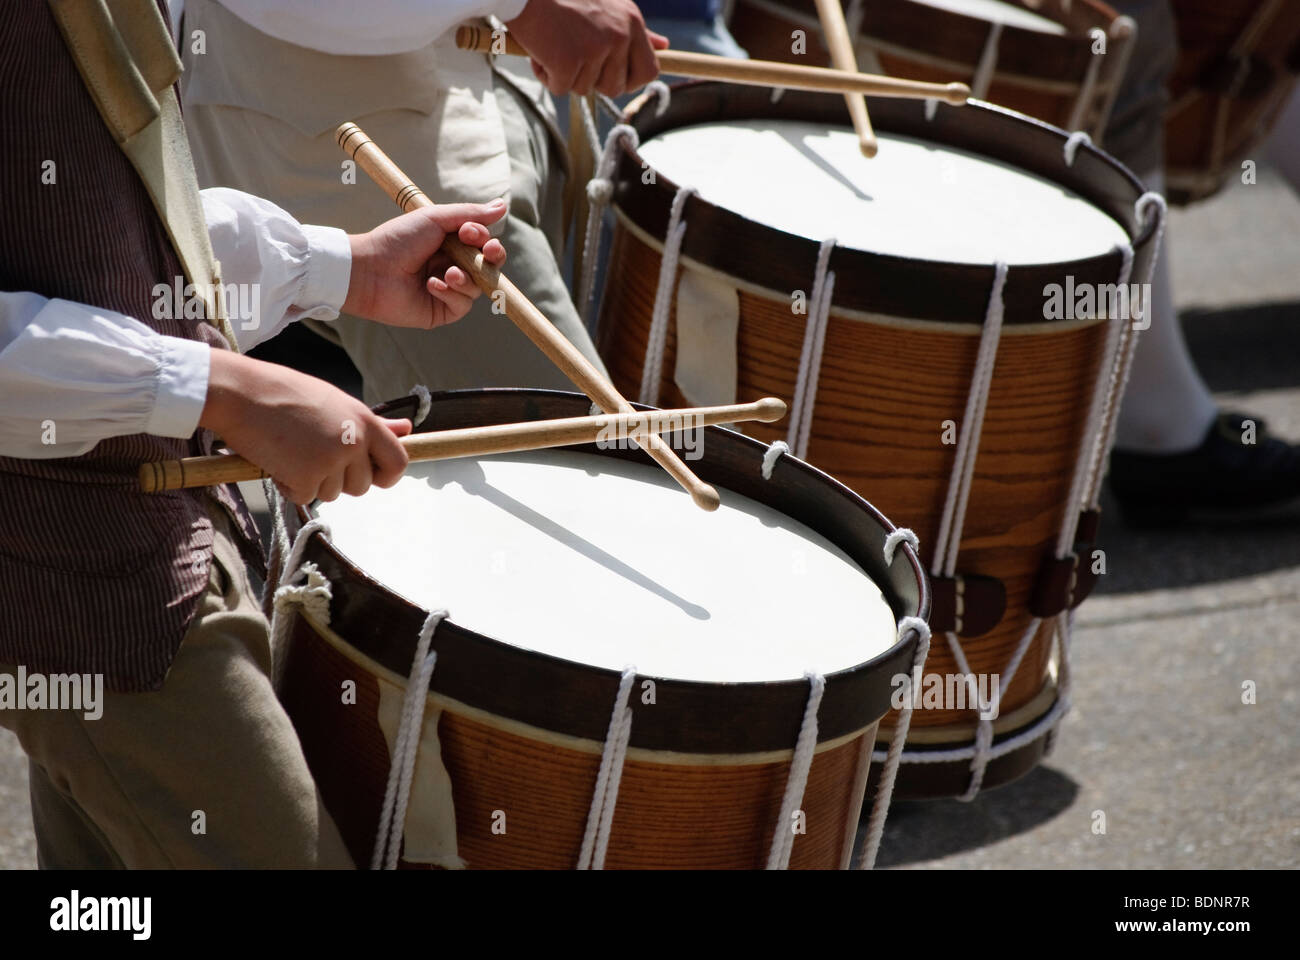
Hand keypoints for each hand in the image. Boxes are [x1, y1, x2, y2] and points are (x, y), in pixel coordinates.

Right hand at [201, 350, 410, 503]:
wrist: (242, 393)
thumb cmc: (287, 394)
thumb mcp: (337, 403)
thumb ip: (373, 424)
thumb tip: (407, 430)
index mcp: (365, 421)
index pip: (398, 461)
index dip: (388, 475)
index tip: (374, 477)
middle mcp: (353, 442)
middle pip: (362, 486)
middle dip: (340, 480)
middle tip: (312, 455)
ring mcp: (330, 461)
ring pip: (332, 494)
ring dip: (312, 481)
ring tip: (292, 450)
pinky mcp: (304, 478)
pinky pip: (303, 497)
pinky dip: (289, 486)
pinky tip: (277, 459)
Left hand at [342, 200, 507, 328]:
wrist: (370, 269)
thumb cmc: (398, 240)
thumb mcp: (435, 218)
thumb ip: (470, 213)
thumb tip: (502, 206)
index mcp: (451, 245)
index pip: (483, 244)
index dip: (485, 239)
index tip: (470, 232)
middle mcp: (452, 267)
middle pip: (489, 267)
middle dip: (492, 258)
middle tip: (487, 252)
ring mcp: (448, 291)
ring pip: (478, 286)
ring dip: (466, 277)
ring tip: (448, 273)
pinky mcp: (441, 311)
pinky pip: (462, 305)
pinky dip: (451, 293)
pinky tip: (430, 285)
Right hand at [506, 0, 669, 96]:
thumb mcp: (610, 6)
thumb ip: (635, 31)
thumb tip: (664, 46)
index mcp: (631, 22)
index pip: (649, 71)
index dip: (630, 81)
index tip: (612, 76)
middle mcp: (618, 36)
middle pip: (615, 88)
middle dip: (592, 79)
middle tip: (573, 53)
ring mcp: (594, 49)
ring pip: (584, 89)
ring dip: (565, 74)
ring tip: (555, 44)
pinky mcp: (568, 61)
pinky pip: (560, 88)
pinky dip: (546, 75)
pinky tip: (540, 50)